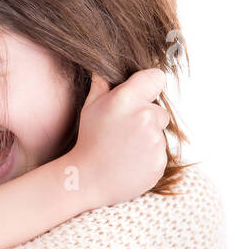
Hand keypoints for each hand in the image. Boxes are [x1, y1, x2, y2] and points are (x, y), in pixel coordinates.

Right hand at [68, 68, 170, 207]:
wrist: (87, 180)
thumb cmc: (88, 141)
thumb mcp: (90, 109)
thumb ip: (101, 86)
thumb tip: (103, 68)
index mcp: (127, 99)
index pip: (157, 78)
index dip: (150, 85)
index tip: (143, 95)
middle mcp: (144, 116)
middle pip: (160, 110)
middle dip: (147, 118)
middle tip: (124, 132)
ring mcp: (154, 140)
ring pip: (160, 133)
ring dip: (147, 139)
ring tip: (125, 149)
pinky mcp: (159, 160)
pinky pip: (160, 153)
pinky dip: (149, 157)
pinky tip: (130, 161)